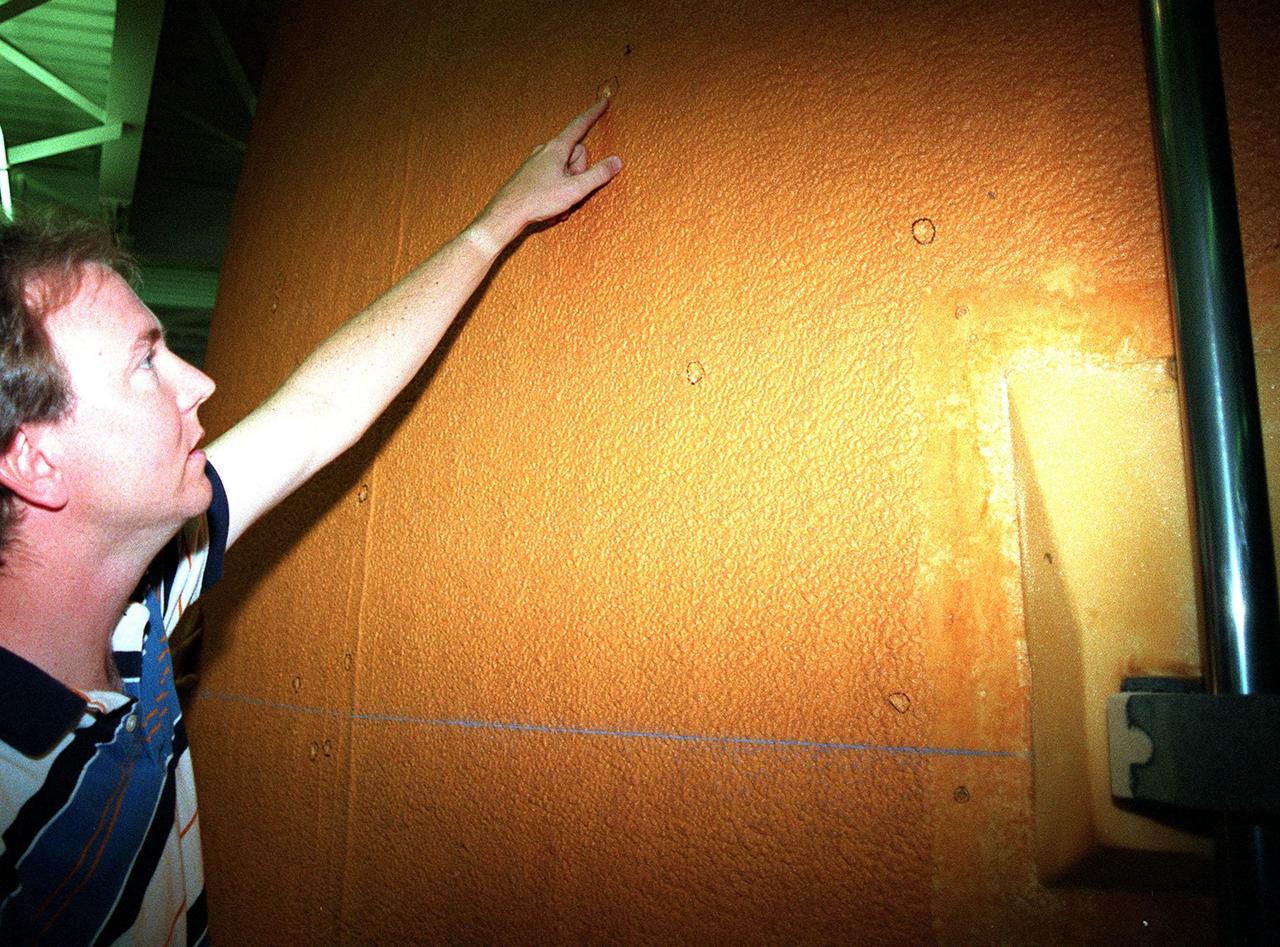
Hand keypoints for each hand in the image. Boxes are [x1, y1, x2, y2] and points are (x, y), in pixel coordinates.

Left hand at [474, 98, 621, 245]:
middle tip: (572, 193)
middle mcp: (546, 150)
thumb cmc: (538, 200)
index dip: (594, 113)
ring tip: (561, 206)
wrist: (507, 213)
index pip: (580, 125)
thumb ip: (598, 175)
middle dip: (580, 174)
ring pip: (565, 168)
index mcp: (557, 148)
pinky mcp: (531, 173)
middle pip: (576, 154)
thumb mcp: (574, 190)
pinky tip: (552, 208)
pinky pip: (553, 177)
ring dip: (569, 188)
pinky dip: (558, 192)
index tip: (603, 100)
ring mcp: (537, 161)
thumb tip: (616, 161)